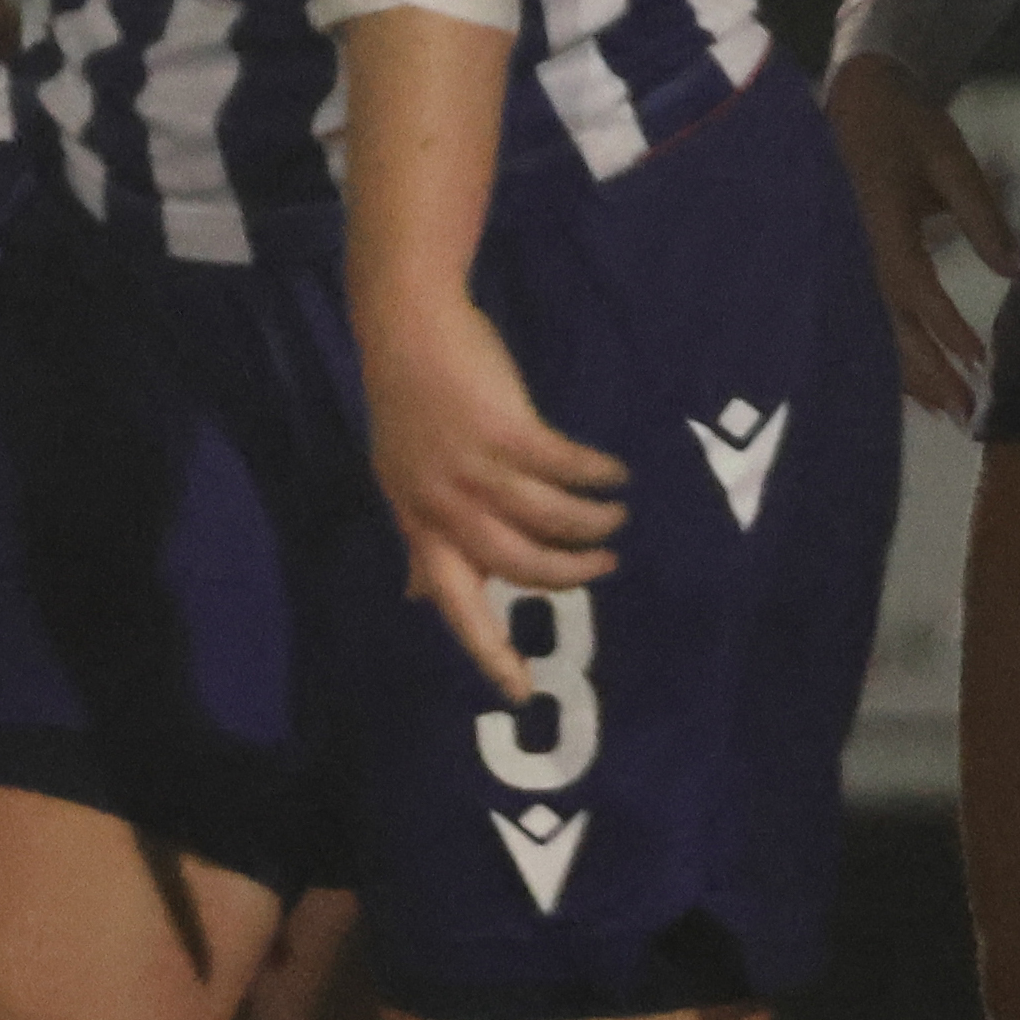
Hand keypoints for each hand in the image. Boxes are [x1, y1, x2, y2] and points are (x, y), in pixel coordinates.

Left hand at [360, 285, 629, 707]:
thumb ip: (421, 542)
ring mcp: (474, 466)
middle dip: (569, 574)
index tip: (520, 692)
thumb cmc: (412, 406)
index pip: (455, 606)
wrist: (408, 327)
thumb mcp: (404, 483)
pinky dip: (597, 476)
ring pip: (549, 519)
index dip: (488, 652)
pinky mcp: (506, 428)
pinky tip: (615, 474)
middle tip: (604, 567)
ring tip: (616, 519)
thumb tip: (419, 598)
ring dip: (592, 525)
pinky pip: (565, 468)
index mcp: (420, 524)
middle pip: (519, 565)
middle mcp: (444, 505)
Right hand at [821, 49, 1016, 425]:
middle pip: (887, 320)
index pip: (912, 283)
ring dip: (908, 372)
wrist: (855, 95)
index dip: (943, 325)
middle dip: (926, 369)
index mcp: (877, 218)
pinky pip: (863, 316)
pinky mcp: (843, 263)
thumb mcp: (951, 158)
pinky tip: (915, 384)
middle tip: (965, 410)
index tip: (978, 359)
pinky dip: (889, 352)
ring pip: (872, 327)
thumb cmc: (907, 123)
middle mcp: (852, 247)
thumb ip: (984, 216)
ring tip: (947, 409)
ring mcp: (842, 258)